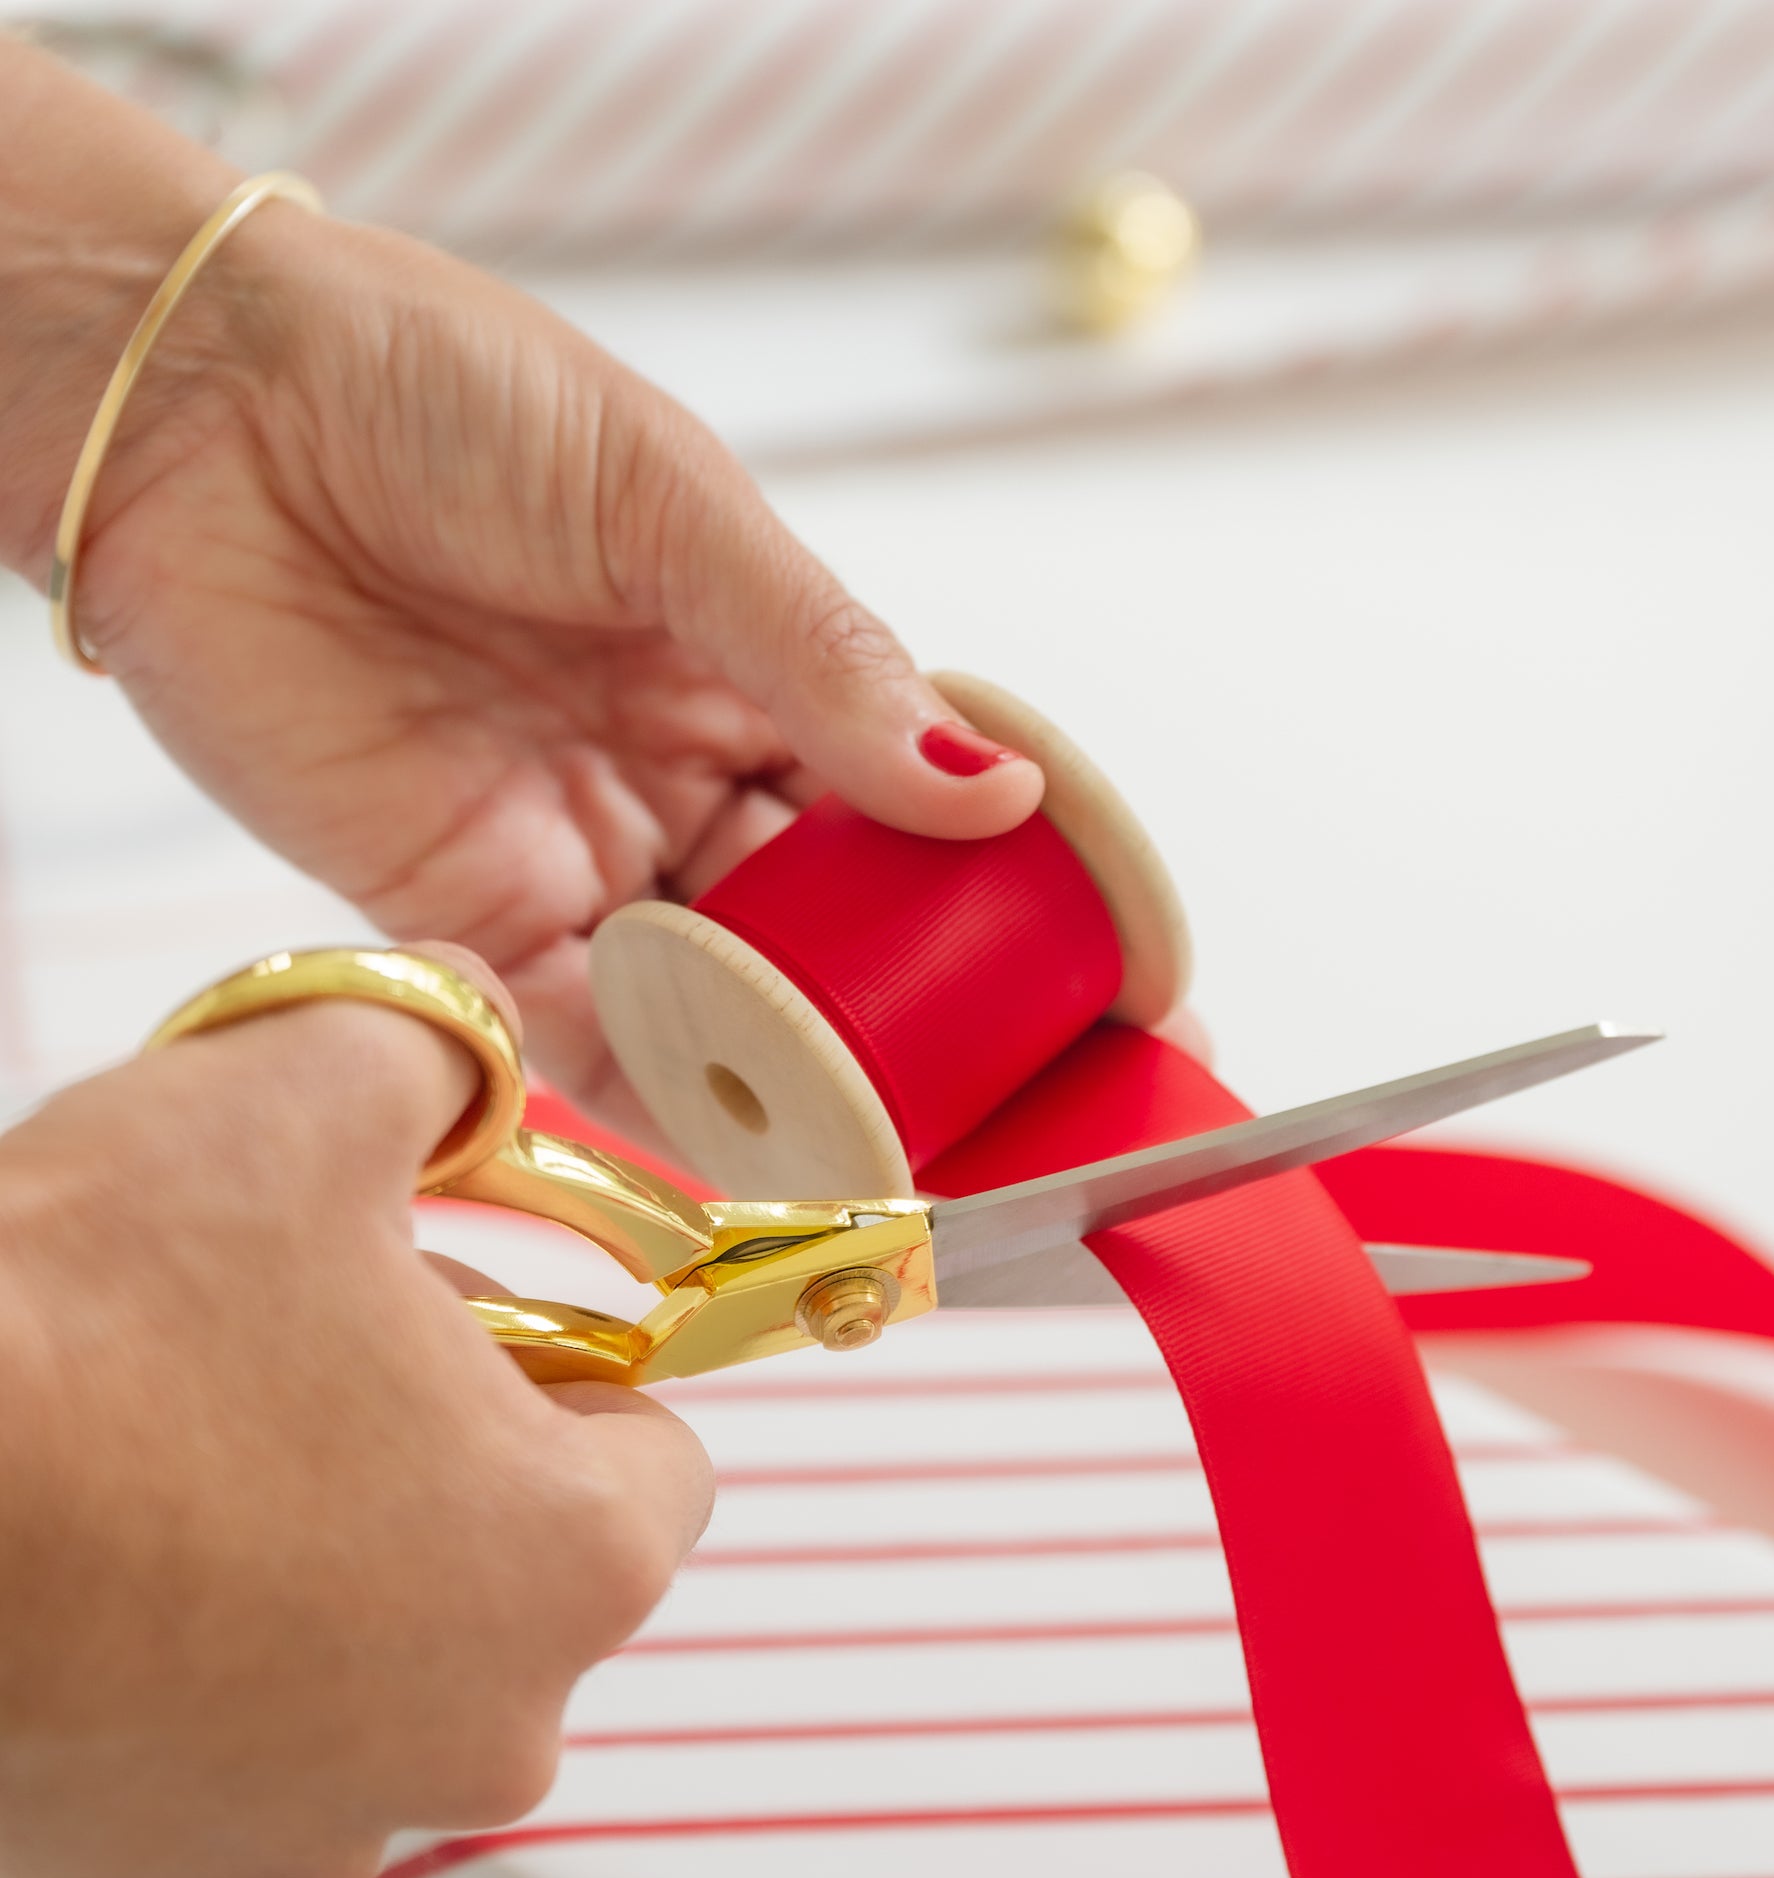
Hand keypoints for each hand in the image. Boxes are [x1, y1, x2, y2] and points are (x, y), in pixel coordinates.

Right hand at [0, 949, 711, 1877]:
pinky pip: (237, 1764)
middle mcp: (484, 1734)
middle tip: (312, 1366)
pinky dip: (203, 1683)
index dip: (562, 1362)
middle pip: (520, 1565)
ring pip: (383, 1669)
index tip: (458, 1323)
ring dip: (329, 1575)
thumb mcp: (310, 1093)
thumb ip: (447, 1042)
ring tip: (199, 1463)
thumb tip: (476, 1023)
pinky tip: (118, 1586)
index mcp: (574, 1562)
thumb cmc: (91, 1310)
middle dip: (445, 1462)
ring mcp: (319, 1831)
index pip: (655, 1454)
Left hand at [1, 43, 1042, 1146]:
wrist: (202, 409)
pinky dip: (651, 1069)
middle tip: (997, 1062)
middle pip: (827, 914)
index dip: (998, 881)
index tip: (1099, 959)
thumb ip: (820, 653)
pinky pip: (574, 1022)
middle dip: (911, 990)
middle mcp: (676, 767)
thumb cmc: (441, 396)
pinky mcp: (461, 906)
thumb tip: (990, 786)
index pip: (905, 798)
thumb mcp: (668, 500)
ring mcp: (575, 843)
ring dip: (796, 1048)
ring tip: (888, 1112)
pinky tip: (728, 1102)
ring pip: (719, 985)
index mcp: (750, 660)